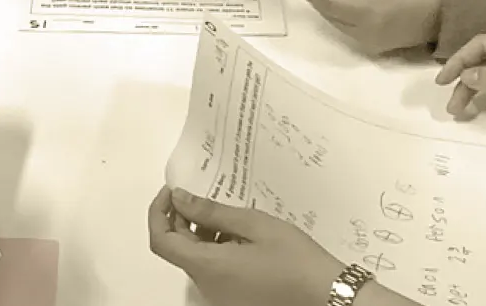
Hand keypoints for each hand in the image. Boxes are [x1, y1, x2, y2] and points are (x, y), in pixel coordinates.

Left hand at [147, 187, 344, 305]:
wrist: (326, 295)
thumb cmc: (295, 259)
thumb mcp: (254, 225)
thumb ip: (212, 212)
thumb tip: (180, 198)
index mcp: (208, 268)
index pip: (161, 241)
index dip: (158, 212)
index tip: (172, 191)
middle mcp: (207, 287)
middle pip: (178, 250)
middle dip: (181, 220)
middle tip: (201, 196)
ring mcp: (219, 297)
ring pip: (196, 260)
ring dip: (200, 235)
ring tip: (228, 216)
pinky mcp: (232, 299)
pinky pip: (212, 272)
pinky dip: (215, 250)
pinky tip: (240, 237)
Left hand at [289, 0, 442, 55]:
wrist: (448, 13)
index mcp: (368, 14)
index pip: (328, 3)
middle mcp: (365, 34)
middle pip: (330, 16)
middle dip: (315, 0)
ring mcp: (371, 43)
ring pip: (337, 25)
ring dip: (326, 9)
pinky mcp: (377, 47)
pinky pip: (349, 30)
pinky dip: (340, 17)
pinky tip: (337, 4)